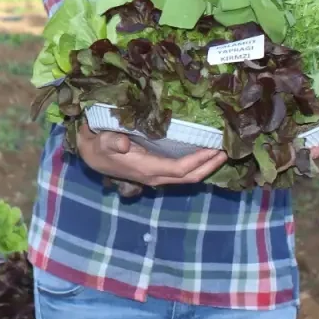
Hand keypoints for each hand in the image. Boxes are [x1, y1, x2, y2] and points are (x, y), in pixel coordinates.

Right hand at [76, 122, 228, 188]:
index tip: (216, 149)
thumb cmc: (98, 146)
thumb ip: (112, 141)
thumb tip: (123, 142)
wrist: (91, 156)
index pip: (180, 169)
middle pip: (190, 177)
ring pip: (187, 177)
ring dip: (206, 167)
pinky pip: (181, 173)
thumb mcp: (101, 141)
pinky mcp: (156, 173)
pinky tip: (203, 155)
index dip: (200, 161)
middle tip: (227, 151)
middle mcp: (155, 177)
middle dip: (210, 166)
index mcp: (147, 169)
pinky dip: (196, 166)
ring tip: (220, 152)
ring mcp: (157, 177)